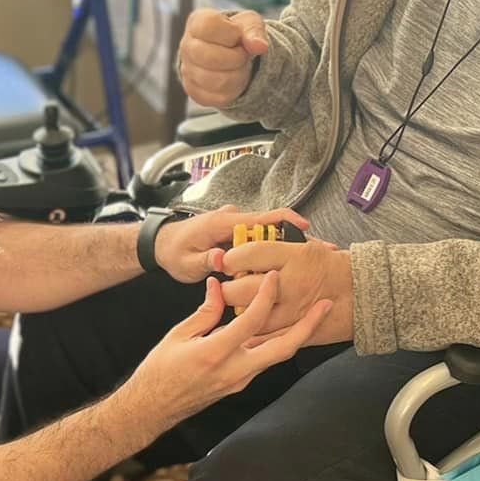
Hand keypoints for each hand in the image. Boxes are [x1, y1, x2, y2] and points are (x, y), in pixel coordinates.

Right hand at [125, 275, 331, 427]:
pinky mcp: (240, 384)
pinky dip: (277, 342)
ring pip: (278, 356)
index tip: (274, 276)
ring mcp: (240, 380)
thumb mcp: (179, 335)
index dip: (266, 295)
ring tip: (314, 313)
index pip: (252, 321)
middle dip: (308, 326)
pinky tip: (284, 328)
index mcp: (216, 353)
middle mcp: (234, 370)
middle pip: (283, 348)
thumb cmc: (160, 371)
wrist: (153, 408)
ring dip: (298, 334)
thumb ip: (205, 311)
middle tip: (326, 305)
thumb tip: (220, 287)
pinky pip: (265, 360)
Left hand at [152, 204, 312, 283]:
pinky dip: (271, 249)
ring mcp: (235, 225)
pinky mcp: (235, 233)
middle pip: (270, 226)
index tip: (305, 227)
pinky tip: (286, 263)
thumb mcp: (187, 263)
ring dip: (284, 245)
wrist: (161, 244)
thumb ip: (206, 261)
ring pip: (266, 234)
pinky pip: (257, 240)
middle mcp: (232, 219)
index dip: (285, 220)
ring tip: (308, 258)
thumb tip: (222, 259)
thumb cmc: (173, 252)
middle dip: (294, 237)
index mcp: (223, 222)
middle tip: (317, 250)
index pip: (261, 217)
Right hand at [178, 8, 269, 108]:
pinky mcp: (194, 91)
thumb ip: (254, 31)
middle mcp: (187, 46)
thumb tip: (260, 46)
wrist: (230, 52)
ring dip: (238, 75)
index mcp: (197, 22)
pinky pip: (217, 98)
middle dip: (237, 57)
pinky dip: (233, 90)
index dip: (231, 32)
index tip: (237, 35)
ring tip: (239, 66)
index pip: (209, 26)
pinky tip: (233, 78)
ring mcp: (187, 70)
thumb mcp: (249, 23)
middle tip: (242, 54)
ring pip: (217, 81)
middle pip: (210, 57)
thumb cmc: (237, 33)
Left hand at [217, 237, 354, 345]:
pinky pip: (266, 336)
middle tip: (228, 286)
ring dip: (239, 313)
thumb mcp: (309, 247)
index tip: (228, 261)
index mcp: (296, 256)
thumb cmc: (337, 267)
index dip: (232, 259)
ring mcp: (295, 311)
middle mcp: (293, 283)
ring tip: (239, 306)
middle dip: (228, 289)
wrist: (369, 294)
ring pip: (250, 316)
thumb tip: (247, 247)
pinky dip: (253, 333)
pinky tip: (248, 327)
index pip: (249, 254)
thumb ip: (279, 247)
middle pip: (242, 289)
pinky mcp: (298, 332)